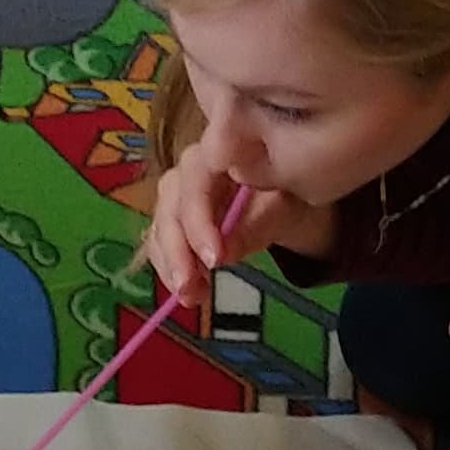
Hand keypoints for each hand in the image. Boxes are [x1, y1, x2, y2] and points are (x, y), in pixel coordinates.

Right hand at [141, 133, 285, 315]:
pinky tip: (190, 292)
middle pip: (169, 208)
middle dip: (178, 252)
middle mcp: (189, 169)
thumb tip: (223, 253)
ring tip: (193, 297)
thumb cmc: (288, 194)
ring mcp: (177, 195)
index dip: (199, 223)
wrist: (288, 203)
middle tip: (189, 288)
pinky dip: (170, 270)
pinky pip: (160, 245)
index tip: (215, 260)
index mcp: (219, 151)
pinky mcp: (172, 220)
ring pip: (160, 229)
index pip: (194, 184)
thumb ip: (256, 224)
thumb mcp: (283, 207)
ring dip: (171, 266)